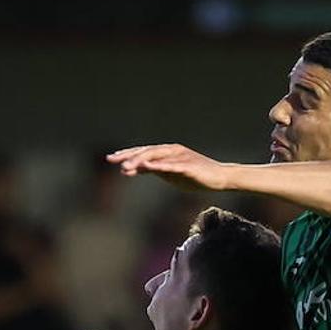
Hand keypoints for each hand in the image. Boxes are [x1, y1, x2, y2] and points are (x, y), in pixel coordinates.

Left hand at [107, 144, 232, 190]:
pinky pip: (173, 165)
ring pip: (157, 156)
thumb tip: (130, 169)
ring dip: (141, 160)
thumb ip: (152, 170)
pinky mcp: (189, 165)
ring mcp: (180, 157)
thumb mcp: (169, 173)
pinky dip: (160, 165)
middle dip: (129, 155)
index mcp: (166, 152)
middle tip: (112, 159)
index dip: (127, 154)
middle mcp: (172, 151)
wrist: (219, 178)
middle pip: (147, 151)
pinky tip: (148, 168)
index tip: (111, 158)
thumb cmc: (194, 176)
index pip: (143, 152)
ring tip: (126, 165)